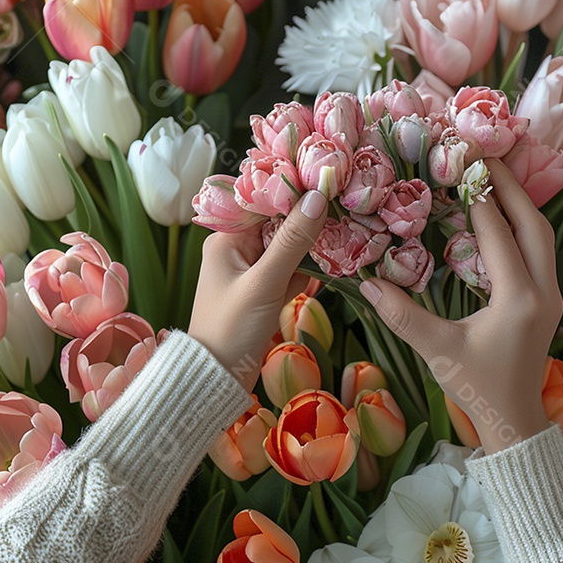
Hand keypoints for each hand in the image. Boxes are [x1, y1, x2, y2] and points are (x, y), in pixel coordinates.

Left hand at [188, 189, 327, 391]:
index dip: (296, 192)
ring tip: (346, 234)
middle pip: (279, 223)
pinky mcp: (262, 292)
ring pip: (288, 248)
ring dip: (312, 246)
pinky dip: (308, 270)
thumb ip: (293, 241)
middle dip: (309, 220)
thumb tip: (318, 197)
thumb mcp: (265, 283)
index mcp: (226, 239)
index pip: (264, 202)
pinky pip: (290, 270)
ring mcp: (250, 272)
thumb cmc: (230, 329)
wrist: (216, 380)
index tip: (329, 182)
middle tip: (345, 208)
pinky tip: (333, 265)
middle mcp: (236, 249)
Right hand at [360, 159, 562, 454]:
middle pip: (533, 223)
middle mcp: (543, 290)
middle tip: (483, 155)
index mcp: (518, 299)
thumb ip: (402, 316)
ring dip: (519, 203)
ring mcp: (550, 295)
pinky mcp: (546, 300)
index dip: (479, 196)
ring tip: (492, 176)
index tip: (462, 162)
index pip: (498, 233)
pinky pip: (539, 250)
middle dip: (509, 186)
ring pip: (542, 235)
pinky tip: (500, 216)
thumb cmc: (477, 388)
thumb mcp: (437, 351)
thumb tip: (364, 283)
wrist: (513, 420)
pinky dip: (521, 225)